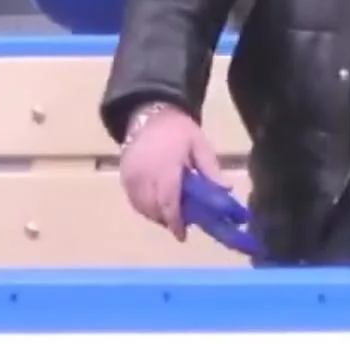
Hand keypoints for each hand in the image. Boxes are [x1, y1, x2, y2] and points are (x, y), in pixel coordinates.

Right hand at [119, 106, 223, 241]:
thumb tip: (226, 190)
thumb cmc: (179, 130)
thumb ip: (210, 169)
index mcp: (166, 167)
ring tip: (173, 213)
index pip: (168, 201)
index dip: (175, 221)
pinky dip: (146, 207)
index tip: (182, 235)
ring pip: (142, 208)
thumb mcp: (200, 144)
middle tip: (184, 221)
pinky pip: (134, 201)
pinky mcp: (123, 178)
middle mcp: (144, 175)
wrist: (149, 113)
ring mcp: (130, 177)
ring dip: (157, 215)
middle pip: (154, 209)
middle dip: (169, 219)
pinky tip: (159, 204)